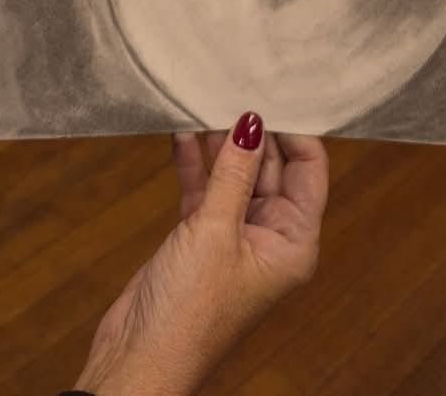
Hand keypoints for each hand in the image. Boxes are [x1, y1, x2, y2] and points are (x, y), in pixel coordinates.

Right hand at [75, 114, 327, 395]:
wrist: (137, 360)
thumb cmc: (188, 314)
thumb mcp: (215, 231)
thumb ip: (234, 173)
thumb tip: (252, 121)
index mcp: (293, 243)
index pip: (308, 172)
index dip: (294, 132)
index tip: (274, 93)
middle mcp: (269, 238)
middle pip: (270, 168)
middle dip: (252, 131)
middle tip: (234, 85)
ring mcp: (233, 237)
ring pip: (234, 175)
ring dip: (220, 142)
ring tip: (206, 98)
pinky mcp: (198, 238)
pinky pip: (204, 189)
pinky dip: (194, 162)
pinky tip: (182, 131)